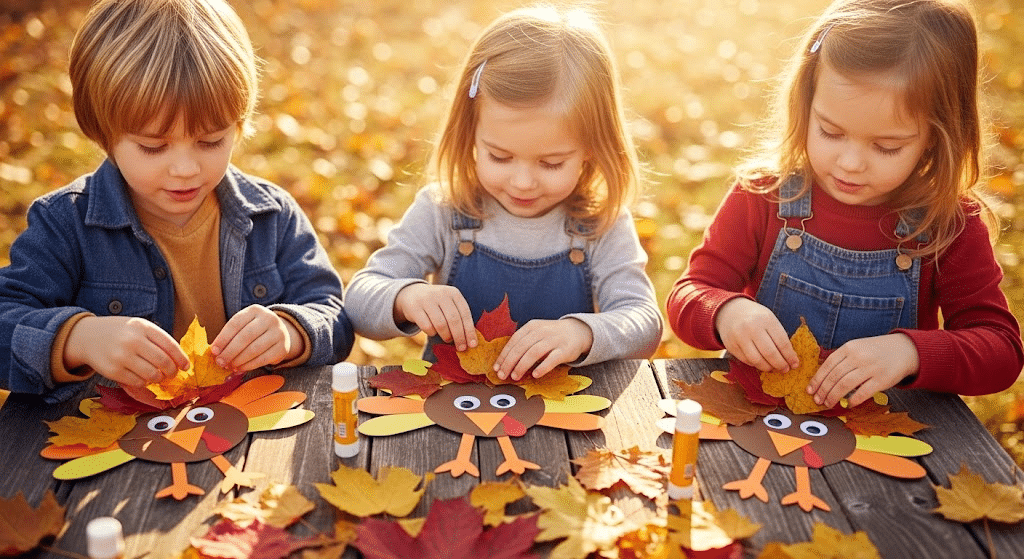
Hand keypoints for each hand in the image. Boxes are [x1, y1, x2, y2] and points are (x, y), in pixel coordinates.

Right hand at [64, 316, 189, 386]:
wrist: (87, 336)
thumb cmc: (120, 332)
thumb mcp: (139, 327)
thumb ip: (157, 339)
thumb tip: (179, 360)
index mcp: (142, 327)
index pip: (170, 345)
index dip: (181, 358)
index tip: (186, 366)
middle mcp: (132, 341)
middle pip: (163, 362)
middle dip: (172, 371)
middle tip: (172, 374)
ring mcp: (121, 356)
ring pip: (152, 375)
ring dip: (158, 378)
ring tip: (157, 376)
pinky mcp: (113, 371)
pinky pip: (138, 382)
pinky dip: (144, 382)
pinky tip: (142, 377)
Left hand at [211, 305, 303, 371]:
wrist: (280, 332)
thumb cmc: (254, 330)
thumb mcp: (244, 325)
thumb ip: (230, 335)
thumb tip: (215, 351)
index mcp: (255, 310)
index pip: (236, 323)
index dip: (223, 338)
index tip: (214, 351)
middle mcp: (269, 318)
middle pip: (245, 336)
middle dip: (230, 351)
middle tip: (220, 362)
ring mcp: (278, 333)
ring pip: (254, 349)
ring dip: (239, 360)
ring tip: (229, 366)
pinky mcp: (283, 347)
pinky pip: (263, 359)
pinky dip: (249, 365)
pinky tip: (240, 368)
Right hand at [394, 284, 476, 350]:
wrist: (412, 294)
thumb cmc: (437, 304)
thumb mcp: (449, 304)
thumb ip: (459, 317)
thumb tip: (470, 340)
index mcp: (453, 293)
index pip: (465, 314)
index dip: (470, 331)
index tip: (473, 345)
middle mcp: (441, 294)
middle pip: (454, 320)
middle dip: (459, 337)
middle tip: (461, 348)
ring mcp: (427, 300)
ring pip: (440, 324)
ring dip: (446, 335)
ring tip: (447, 339)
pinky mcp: (415, 308)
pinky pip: (427, 326)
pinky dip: (432, 333)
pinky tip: (433, 332)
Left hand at [494, 318, 592, 380]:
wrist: (578, 331)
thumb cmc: (552, 336)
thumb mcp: (536, 333)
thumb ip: (523, 343)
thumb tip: (505, 362)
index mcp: (532, 327)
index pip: (514, 341)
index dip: (504, 355)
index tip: (497, 368)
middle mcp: (542, 331)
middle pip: (522, 347)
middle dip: (509, 362)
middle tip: (503, 375)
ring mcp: (554, 340)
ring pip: (534, 352)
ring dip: (522, 365)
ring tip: (515, 376)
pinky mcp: (565, 350)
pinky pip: (552, 359)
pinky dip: (542, 367)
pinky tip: (535, 375)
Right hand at [715, 297, 799, 371]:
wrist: (730, 310)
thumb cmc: (755, 316)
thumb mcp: (769, 319)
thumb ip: (779, 336)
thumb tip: (790, 358)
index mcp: (766, 319)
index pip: (782, 343)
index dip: (790, 356)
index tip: (795, 364)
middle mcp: (752, 328)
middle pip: (770, 353)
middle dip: (780, 365)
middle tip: (785, 369)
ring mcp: (740, 337)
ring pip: (757, 360)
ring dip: (768, 368)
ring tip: (774, 368)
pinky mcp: (731, 346)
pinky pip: (747, 361)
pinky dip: (756, 365)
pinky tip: (761, 363)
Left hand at [806, 333, 918, 407]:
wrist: (904, 350)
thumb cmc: (875, 351)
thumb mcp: (856, 348)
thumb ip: (841, 359)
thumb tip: (821, 377)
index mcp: (849, 348)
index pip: (828, 365)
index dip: (817, 379)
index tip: (810, 389)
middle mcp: (858, 357)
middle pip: (834, 376)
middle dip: (823, 390)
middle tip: (817, 400)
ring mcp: (870, 368)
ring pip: (845, 385)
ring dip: (834, 396)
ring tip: (828, 403)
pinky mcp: (882, 379)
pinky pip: (863, 392)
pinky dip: (853, 400)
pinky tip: (847, 404)